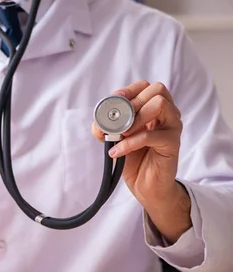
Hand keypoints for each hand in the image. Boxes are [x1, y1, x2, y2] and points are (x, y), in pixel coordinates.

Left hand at [91, 80, 190, 242]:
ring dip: (134, 118)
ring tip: (120, 134)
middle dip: (132, 102)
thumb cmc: (132, 159)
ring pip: (159, 104)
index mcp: (154, 108)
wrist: (145, 186)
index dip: (129, 90)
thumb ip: (105, 128)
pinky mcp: (172, 143)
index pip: (147, 86)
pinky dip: (129, 142)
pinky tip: (116, 151)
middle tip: (118, 121)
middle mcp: (167, 114)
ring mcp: (172, 127)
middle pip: (157, 90)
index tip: (113, 102)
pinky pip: (151, 135)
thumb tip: (98, 123)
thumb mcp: (115, 139)